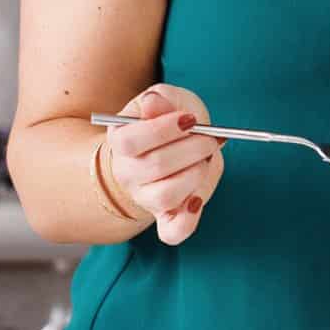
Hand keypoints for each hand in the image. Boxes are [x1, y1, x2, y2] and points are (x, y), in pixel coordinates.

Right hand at [105, 84, 225, 247]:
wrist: (173, 145)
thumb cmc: (169, 119)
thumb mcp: (167, 98)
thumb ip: (161, 99)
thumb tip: (153, 104)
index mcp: (120, 140)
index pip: (130, 142)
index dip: (162, 130)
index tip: (190, 119)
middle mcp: (127, 173)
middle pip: (154, 167)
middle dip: (192, 149)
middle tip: (209, 138)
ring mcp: (145, 197)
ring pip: (166, 195)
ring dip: (196, 174)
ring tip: (206, 159)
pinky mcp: (166, 216)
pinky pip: (172, 231)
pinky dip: (188, 220)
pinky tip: (198, 198)